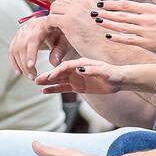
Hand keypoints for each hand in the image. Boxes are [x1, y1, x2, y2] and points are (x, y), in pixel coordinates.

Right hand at [9, 15, 72, 78]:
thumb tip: (54, 62)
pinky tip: (18, 71)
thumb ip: (60, 50)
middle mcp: (29, 27)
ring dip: (20, 65)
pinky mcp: (17, 37)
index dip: (31, 53)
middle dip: (25, 64)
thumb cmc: (60, 32)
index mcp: (41, 25)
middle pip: (21, 47)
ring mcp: (21, 32)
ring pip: (15, 50)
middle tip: (32, 76)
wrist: (53, 24)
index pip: (32, 40)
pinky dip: (14, 62)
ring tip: (28, 75)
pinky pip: (11, 51)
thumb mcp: (64, 39)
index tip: (31, 66)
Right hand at [35, 58, 154, 95]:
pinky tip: (45, 91)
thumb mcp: (105, 72)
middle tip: (36, 79)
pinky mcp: (77, 86)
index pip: (67, 66)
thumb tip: (80, 69)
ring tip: (37, 84)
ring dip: (48, 82)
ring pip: (59, 80)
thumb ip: (93, 70)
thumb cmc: (114, 74)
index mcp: (82, 63)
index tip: (51, 77)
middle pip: (59, 72)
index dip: (58, 71)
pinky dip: (54, 89)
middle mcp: (77, 69)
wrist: (119, 80)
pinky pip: (63, 88)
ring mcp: (76, 78)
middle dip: (48, 75)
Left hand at [48, 0, 107, 58]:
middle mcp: (84, 2)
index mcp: (93, 0)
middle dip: (57, 11)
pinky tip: (52, 33)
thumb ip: (89, 14)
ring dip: (53, 17)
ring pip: (54, 7)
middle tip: (57, 23)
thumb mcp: (101, 20)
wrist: (111, 50)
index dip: (65, 7)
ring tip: (55, 28)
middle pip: (61, 0)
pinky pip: (50, 19)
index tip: (65, 17)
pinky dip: (48, 26)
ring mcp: (76, 11)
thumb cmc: (107, 40)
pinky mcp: (68, 22)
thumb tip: (76, 16)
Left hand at [94, 0, 155, 53]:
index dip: (111, 4)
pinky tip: (108, 36)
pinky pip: (129, 40)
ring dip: (109, 25)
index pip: (126, 5)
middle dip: (106, 14)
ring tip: (97, 22)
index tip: (100, 4)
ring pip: (123, 27)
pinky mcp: (148, 43)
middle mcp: (147, 19)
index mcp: (150, 9)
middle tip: (92, 13)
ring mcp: (146, 32)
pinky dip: (118, 38)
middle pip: (122, 16)